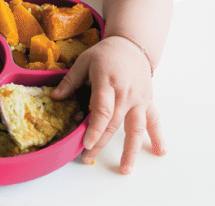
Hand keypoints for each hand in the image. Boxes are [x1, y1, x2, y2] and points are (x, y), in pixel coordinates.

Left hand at [51, 35, 165, 172]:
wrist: (131, 45)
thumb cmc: (105, 53)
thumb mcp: (84, 61)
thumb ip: (71, 80)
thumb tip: (55, 97)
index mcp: (107, 81)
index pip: (102, 109)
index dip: (95, 128)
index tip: (86, 143)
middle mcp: (126, 92)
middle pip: (115, 123)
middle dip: (101, 143)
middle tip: (88, 158)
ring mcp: (139, 98)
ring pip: (136, 127)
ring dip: (131, 149)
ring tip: (125, 169)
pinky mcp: (148, 101)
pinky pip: (154, 120)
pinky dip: (158, 136)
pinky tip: (160, 151)